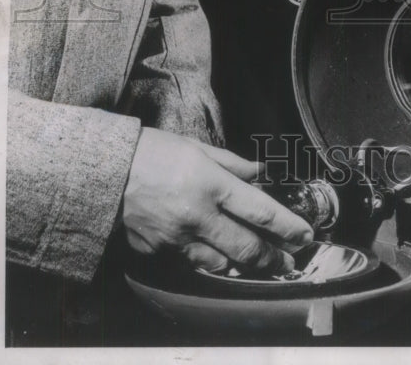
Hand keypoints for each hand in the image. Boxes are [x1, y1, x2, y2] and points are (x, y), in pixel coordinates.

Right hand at [122, 127, 312, 274]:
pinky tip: (215, 252)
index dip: (288, 226)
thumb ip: (232, 163)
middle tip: (289, 261)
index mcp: (211, 185)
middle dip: (274, 258)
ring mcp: (177, 239)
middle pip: (247, 247)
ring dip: (241, 263)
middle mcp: (198, 216)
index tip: (305, 234)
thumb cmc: (152, 152)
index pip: (261, 211)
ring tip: (256, 259)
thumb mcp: (196, 148)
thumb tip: (260, 172)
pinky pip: (191, 261)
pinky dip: (207, 258)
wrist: (104, 172)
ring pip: (221, 263)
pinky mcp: (159, 252)